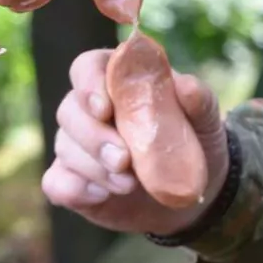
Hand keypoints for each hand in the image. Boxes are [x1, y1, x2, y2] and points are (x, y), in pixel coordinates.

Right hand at [41, 46, 229, 237]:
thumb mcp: (206, 121)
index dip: (89, 84)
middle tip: (123, 159)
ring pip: (64, 147)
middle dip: (93, 136)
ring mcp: (77, 146)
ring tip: (129, 184)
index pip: (87, 67)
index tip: (105, 108)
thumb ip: (198, 100)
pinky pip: (56, 183)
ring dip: (94, 167)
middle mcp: (88, 109)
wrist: (192, 192)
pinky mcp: (73, 181)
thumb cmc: (195, 142)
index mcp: (116, 79)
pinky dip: (74, 189)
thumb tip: (185, 85)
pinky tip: (102, 195)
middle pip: (69, 110)